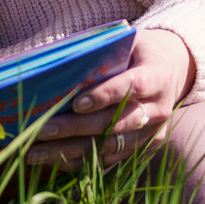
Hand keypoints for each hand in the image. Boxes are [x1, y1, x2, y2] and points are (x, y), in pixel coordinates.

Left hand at [26, 26, 195, 167]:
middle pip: (117, 122)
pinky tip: (48, 159)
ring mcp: (152, 133)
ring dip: (70, 150)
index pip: (133, 87)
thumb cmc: (136, 52)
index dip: (106, 96)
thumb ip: (100, 53)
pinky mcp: (142, 149)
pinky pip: (108, 160)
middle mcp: (159, 109)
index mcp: (158, 76)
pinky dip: (77, 161)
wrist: (169, 72)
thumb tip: (56, 66)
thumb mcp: (125, 42)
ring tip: (35, 151)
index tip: (76, 102)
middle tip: (43, 128)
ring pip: (109, 147)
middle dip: (77, 128)